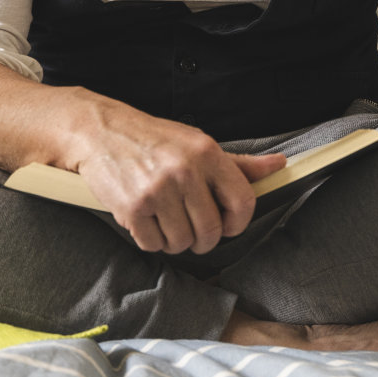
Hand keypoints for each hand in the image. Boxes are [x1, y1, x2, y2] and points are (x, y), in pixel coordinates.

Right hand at [73, 110, 286, 254]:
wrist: (99, 132)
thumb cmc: (152, 139)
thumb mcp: (197, 143)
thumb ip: (238, 163)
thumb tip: (278, 166)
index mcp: (207, 153)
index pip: (243, 201)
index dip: (238, 222)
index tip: (227, 224)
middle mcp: (185, 171)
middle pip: (212, 231)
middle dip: (204, 239)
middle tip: (192, 229)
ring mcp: (157, 190)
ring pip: (182, 242)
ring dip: (175, 240)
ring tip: (165, 220)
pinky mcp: (132, 208)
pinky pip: (153, 244)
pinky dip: (151, 239)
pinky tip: (146, 219)